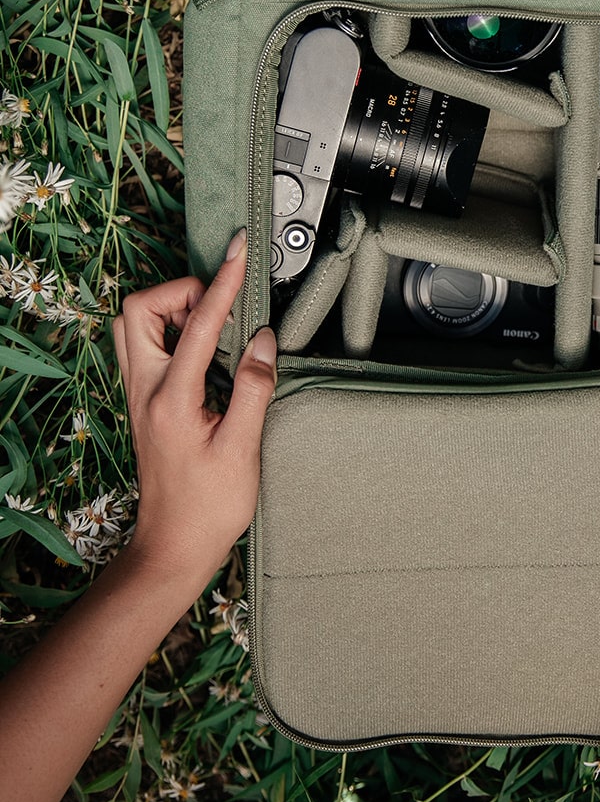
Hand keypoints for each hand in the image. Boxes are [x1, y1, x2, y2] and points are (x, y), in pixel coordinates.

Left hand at [110, 230, 276, 593]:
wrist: (174, 547)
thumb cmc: (208, 508)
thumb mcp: (242, 449)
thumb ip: (253, 388)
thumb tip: (262, 340)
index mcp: (169, 398)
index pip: (196, 323)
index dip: (223, 283)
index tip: (240, 253)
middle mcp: (145, 391)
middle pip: (138, 310)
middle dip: (181, 292)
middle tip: (221, 303)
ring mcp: (140, 397)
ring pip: (135, 327)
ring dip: (172, 311)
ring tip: (214, 323)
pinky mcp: (146, 406)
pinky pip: (146, 348)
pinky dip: (173, 333)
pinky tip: (207, 349)